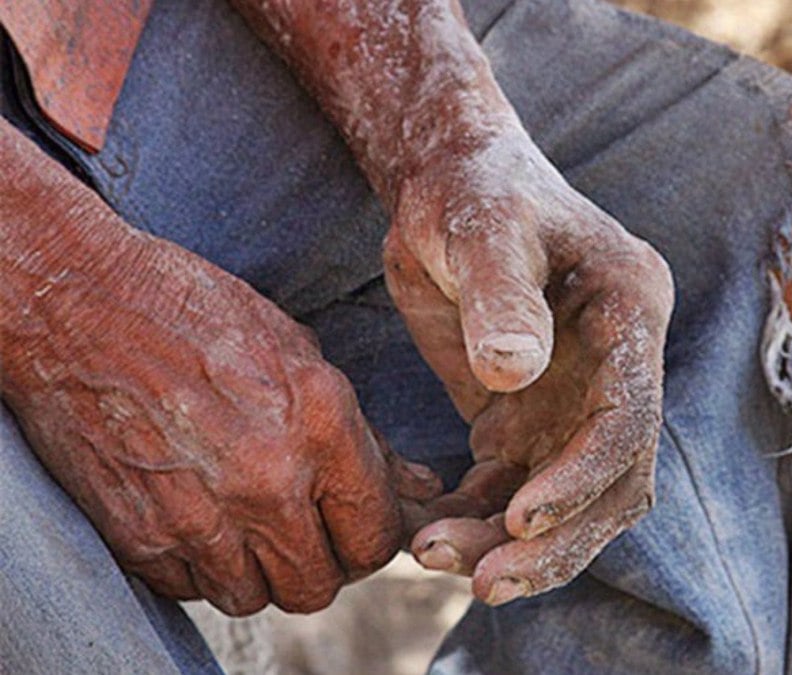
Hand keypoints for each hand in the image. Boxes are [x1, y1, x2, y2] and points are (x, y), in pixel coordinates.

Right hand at [1, 203, 439, 615]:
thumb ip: (366, 437)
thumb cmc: (198, 315)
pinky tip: (195, 516)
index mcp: (322, 425)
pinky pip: (189, 589)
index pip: (375, 535)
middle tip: (304, 533)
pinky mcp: (140, 536)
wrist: (79, 303)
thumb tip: (421, 489)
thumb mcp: (301, 355)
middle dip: (318, 564)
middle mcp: (268, 479)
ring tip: (245, 523)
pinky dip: (198, 567)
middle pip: (317, 584)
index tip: (354, 528)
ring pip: (254, 598)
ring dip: (257, 571)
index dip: (370, 539)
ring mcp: (200, 514)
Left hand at [384, 128, 673, 604]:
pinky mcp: (528, 417)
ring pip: (564, 500)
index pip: (629, 419)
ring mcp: (576, 398)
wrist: (448, 182)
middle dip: (554, 539)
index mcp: (631, 312)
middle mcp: (618, 367)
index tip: (521, 516)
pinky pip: (511, 488)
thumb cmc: (473, 190)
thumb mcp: (484, 229)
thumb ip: (501, 297)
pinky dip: (477, 520)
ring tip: (433, 557)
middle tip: (484, 580)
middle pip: (611, 481)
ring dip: (509, 542)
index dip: (582, 477)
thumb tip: (513, 374)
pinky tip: (430, 533)